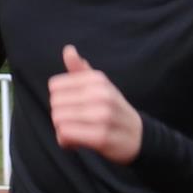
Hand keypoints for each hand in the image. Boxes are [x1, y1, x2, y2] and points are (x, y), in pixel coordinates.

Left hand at [48, 45, 142, 163]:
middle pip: (55, 104)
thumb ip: (81, 70)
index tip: (71, 107)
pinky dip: (66, 141)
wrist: (137, 136)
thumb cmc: (112, 109)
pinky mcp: (101, 137)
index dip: (58, 99)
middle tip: (73, 123)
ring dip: (62, 130)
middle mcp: (101, 94)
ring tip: (75, 133)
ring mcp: (102, 116)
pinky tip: (76, 143)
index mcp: (97, 79)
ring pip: (59, 120)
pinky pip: (66, 135)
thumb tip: (68, 49)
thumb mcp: (100, 86)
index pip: (55, 86)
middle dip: (59, 116)